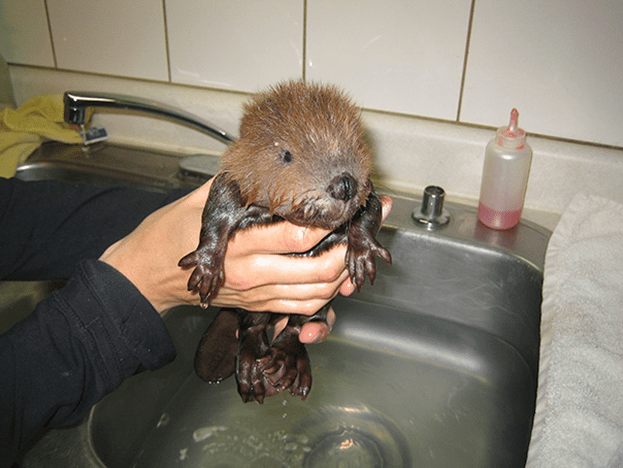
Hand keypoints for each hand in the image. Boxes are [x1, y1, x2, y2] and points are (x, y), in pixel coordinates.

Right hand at [100, 177, 391, 343]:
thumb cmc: (168, 236)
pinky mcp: (258, 306)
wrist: (147, 276)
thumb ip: (236, 185)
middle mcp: (253, 274)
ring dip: (343, 275)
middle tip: (365, 228)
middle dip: (349, 250)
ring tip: (357, 251)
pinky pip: (301, 308)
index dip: (332, 221)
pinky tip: (337, 278)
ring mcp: (257, 295)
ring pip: (316, 293)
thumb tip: (268, 163)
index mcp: (240, 245)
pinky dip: (326, 297)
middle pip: (318, 269)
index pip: (299, 235)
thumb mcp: (199, 201)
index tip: (352, 205)